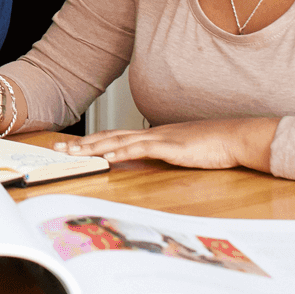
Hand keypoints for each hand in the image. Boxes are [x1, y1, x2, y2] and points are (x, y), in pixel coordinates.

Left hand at [53, 118, 278, 171]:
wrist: (235, 137)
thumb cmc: (213, 145)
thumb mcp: (183, 150)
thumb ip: (166, 153)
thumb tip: (152, 160)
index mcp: (153, 135)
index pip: (115, 137)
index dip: (92, 141)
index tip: (72, 147)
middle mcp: (151, 133)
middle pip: (109, 137)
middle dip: (82, 144)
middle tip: (59, 149)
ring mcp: (159, 138)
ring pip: (118, 141)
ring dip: (93, 148)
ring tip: (72, 153)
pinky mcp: (170, 146)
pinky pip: (141, 149)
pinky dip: (121, 152)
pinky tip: (106, 157)